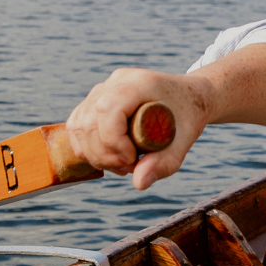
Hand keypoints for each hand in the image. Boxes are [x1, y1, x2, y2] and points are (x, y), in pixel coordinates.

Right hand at [65, 68, 209, 189]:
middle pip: (88, 122)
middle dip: (104, 155)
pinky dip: (88, 149)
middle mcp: (115, 82)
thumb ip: (164, 163)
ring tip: (124, 165)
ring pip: (78, 126)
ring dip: (96, 155)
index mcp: (137, 83)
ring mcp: (102, 89)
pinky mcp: (95, 100)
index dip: (114, 142)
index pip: (107, 110)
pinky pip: (77, 126)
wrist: (188, 97)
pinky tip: (112, 158)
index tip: (134, 159)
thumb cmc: (188, 117)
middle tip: (131, 167)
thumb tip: (139, 183)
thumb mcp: (184, 141)